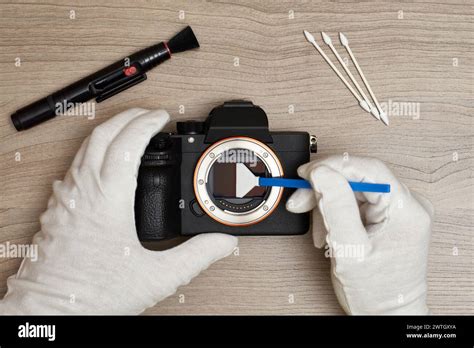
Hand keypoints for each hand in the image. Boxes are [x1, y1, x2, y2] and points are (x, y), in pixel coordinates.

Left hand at [0, 108, 236, 313]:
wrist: (50, 311)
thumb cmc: (91, 294)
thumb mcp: (157, 277)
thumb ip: (196, 256)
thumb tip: (221, 242)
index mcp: (107, 198)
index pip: (127, 143)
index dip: (147, 123)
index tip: (162, 117)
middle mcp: (82, 190)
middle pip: (102, 134)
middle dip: (128, 116)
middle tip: (149, 114)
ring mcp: (66, 197)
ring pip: (85, 147)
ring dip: (110, 130)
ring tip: (130, 130)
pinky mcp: (57, 208)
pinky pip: (75, 164)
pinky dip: (94, 150)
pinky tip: (104, 162)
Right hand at [286, 156, 432, 313]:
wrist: (386, 314)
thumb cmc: (377, 291)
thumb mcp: (349, 248)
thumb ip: (335, 206)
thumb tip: (321, 172)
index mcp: (406, 209)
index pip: (368, 169)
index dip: (333, 166)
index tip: (307, 173)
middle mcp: (407, 205)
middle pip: (358, 178)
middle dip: (325, 187)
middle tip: (300, 198)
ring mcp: (396, 210)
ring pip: (353, 188)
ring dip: (327, 201)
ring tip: (314, 221)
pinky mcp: (386, 216)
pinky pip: (355, 201)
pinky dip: (335, 210)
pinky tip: (327, 226)